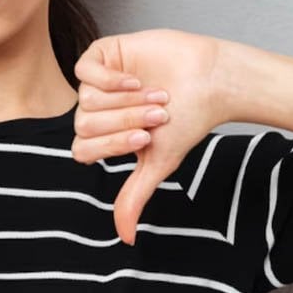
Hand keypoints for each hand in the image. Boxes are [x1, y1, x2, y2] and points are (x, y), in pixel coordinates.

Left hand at [72, 28, 229, 244]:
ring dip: (126, 101)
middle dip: (125, 121)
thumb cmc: (187, 120)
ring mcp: (98, 81)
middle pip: (84, 124)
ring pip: (86, 98)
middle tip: (158, 114)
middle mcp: (97, 108)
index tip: (146, 139)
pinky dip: (110, 79)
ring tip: (157, 95)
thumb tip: (125, 238)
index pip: (82, 150)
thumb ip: (134, 195)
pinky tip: (136, 80)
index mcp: (104, 135)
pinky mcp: (104, 53)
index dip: (112, 145)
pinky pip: (84, 69)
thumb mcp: (158, 162)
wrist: (211, 81)